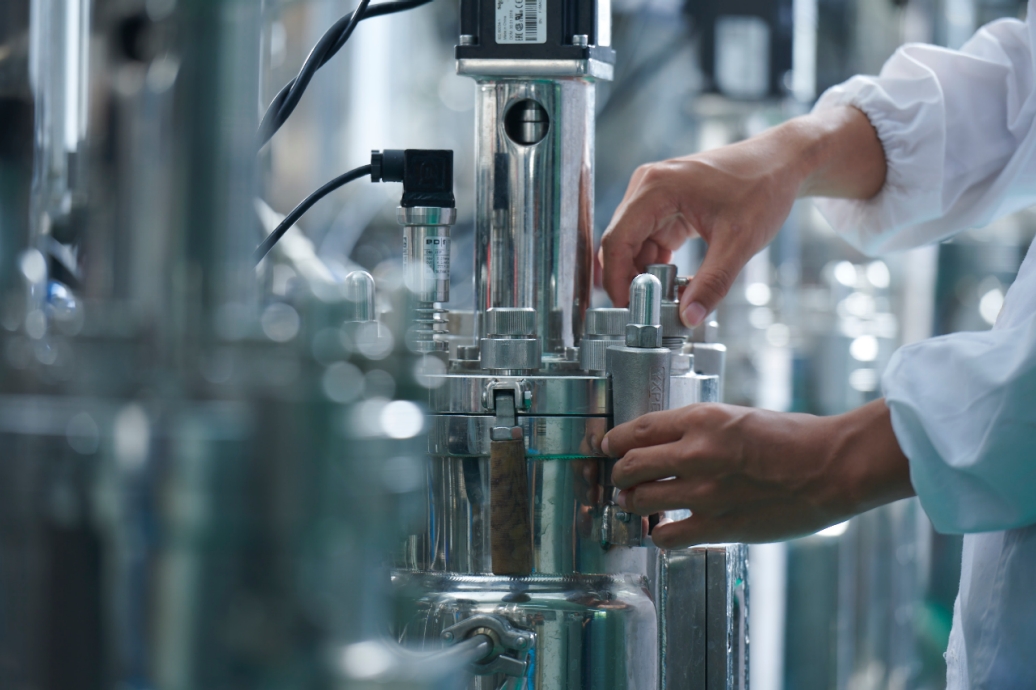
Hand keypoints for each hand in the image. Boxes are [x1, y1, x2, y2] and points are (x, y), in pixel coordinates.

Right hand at [598, 106, 885, 324]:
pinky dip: (658, 263)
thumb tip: (689, 318)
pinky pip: (650, 239)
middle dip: (631, 279)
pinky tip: (677, 282)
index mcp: (656, 188)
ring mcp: (655, 194)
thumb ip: (712, 283)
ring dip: (646, 273)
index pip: (617, 241)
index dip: (616, 279)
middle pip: (621, 243)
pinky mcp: (666, 203)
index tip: (628, 309)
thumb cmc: (762, 189)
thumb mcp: (739, 242)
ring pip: (634, 244)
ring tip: (668, 299)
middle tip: (649, 311)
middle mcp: (647, 186)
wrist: (782, 161)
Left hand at [601, 399, 912, 547]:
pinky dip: (657, 534)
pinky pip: (666, 535)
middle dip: (618, 475)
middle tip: (619, 479)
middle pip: (630, 466)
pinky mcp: (719, 525)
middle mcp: (696, 453)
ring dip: (632, 503)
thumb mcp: (737, 417)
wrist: (832, 466)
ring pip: (641, 500)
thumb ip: (699, 430)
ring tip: (634, 504)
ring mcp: (705, 492)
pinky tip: (662, 530)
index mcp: (701, 419)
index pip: (637, 430)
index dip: (614, 441)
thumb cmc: (793, 438)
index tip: (608, 447)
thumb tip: (667, 444)